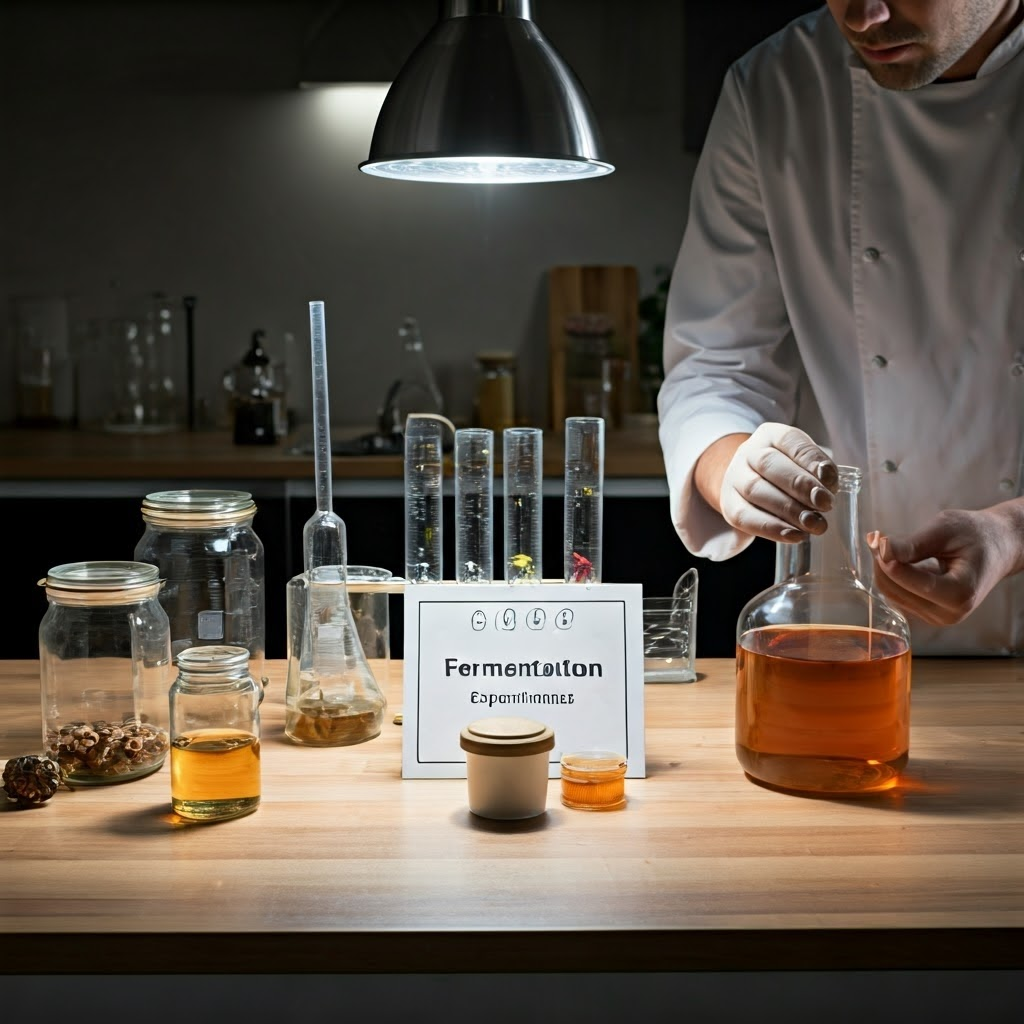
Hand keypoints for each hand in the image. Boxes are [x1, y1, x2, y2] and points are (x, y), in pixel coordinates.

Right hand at [714, 424, 837, 542]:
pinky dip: (771, 528)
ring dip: (788, 510)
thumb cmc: (787, 472)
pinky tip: (794, 535)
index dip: (811, 460)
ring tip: (813, 524)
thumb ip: (818, 472)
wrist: (749, 483)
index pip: (789, 440)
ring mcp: (734, 477)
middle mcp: (748, 452)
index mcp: (770, 435)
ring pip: (755, 490)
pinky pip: (744, 516)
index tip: (830, 481)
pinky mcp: (728, 504)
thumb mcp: (803, 462)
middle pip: (769, 464)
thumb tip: (828, 491)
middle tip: (825, 504)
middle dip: (800, 486)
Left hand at [867, 504, 1023, 625]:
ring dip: (883, 568)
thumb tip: (882, 549)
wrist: (998, 547)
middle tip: (877, 536)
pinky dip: (891, 575)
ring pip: (891, 593)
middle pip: (895, 590)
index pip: (911, 582)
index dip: (888, 561)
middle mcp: (948, 614)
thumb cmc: (976, 535)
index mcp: (960, 594)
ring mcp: (936, 617)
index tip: (877, 538)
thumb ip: (913, 544)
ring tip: (888, 543)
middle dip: (881, 562)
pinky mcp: (926, 613)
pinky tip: (897, 557)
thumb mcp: (946, 530)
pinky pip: (896, 595)